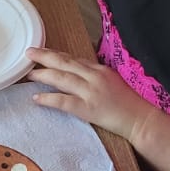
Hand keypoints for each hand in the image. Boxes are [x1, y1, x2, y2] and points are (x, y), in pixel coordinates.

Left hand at [27, 48, 156, 139]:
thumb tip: (75, 72)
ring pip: (62, 79)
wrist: (140, 119)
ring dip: (43, 75)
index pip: (74, 59)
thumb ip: (94, 76)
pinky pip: (63, 102)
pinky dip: (48, 99)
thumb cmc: (128, 103)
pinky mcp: (88, 108)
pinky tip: (36, 98)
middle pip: (65, 63)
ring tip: (29, 74)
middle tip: (29, 53)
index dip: (56, 54)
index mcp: (100, 69)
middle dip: (45, 56)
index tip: (42, 51)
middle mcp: (94, 77)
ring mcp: (91, 92)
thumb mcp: (112, 81)